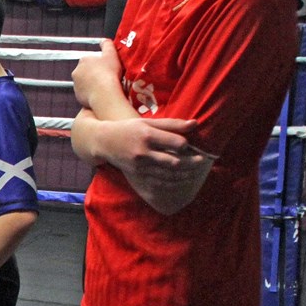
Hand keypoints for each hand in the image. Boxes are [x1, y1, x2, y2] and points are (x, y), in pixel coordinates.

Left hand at [71, 40, 124, 108]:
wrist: (104, 93)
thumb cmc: (108, 74)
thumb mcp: (112, 54)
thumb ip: (107, 45)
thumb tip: (104, 41)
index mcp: (84, 60)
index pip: (91, 60)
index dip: (100, 64)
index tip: (107, 68)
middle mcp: (76, 71)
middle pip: (87, 71)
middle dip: (95, 74)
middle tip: (106, 77)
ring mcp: (76, 84)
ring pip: (85, 83)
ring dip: (93, 84)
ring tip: (104, 86)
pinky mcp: (77, 95)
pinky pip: (85, 93)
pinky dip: (91, 93)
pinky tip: (100, 93)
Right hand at [97, 116, 211, 184]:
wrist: (104, 142)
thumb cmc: (129, 129)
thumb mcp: (148, 122)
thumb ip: (172, 124)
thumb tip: (195, 124)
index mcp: (148, 135)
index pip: (176, 143)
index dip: (187, 145)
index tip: (191, 145)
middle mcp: (143, 152)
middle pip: (175, 162)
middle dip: (191, 163)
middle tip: (202, 161)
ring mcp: (140, 166)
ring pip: (168, 175)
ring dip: (184, 174)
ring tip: (194, 171)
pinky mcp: (137, 175)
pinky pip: (158, 183)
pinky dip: (172, 182)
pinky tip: (181, 179)